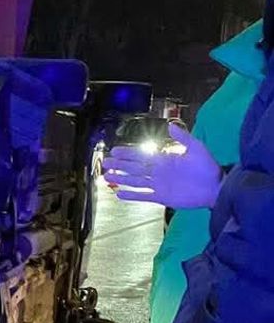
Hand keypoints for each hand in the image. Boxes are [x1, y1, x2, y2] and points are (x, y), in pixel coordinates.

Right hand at [102, 125, 224, 208]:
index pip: (141, 156)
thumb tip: (170, 125)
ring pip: (135, 181)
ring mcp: (159, 185)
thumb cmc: (208, 167)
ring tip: (107, 177)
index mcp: (165, 160)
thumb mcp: (196, 147)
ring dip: (121, 179)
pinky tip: (120, 195)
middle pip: (134, 168)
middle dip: (119, 165)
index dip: (128, 154)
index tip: (115, 150)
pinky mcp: (162, 197)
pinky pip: (143, 196)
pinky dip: (132, 196)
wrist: (216, 187)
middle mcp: (158, 172)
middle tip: (105, 163)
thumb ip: (182, 137)